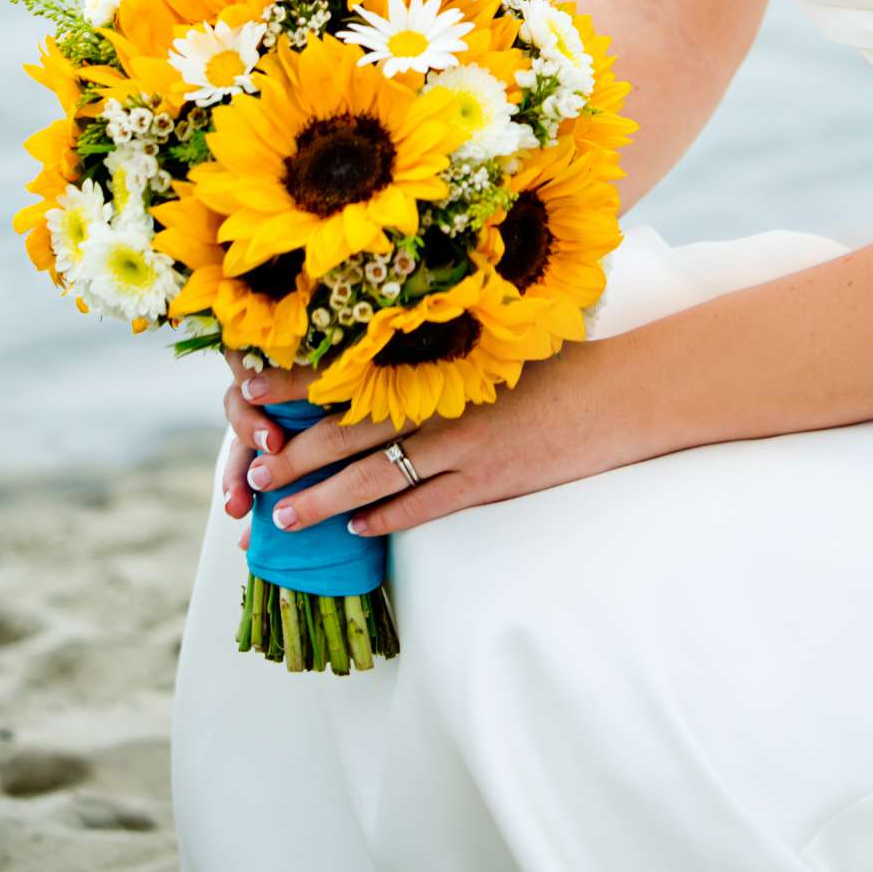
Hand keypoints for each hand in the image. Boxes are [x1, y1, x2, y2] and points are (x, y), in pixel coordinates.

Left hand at [237, 334, 647, 539]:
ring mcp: (464, 445)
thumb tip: (388, 350)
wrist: (622, 393)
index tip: (249, 387)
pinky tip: (355, 530)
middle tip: (251, 472)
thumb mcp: (497, 341)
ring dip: (323, 499)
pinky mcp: (488, 481)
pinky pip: (423, 507)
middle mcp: (443, 400)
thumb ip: (443, 349)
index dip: (295, 380)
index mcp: (438, 358)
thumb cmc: (562, 358)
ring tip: (283, 517)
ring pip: (374, 477)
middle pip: (350, 430)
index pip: (351, 369)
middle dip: (294, 452)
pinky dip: (385, 520)